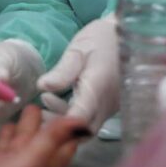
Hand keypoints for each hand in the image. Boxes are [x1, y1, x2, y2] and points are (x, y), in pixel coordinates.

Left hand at [35, 16, 119, 132]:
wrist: (127, 36)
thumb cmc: (100, 39)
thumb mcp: (79, 49)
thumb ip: (63, 70)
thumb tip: (42, 86)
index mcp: (99, 86)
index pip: (81, 116)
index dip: (62, 124)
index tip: (42, 118)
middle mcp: (107, 102)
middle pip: (84, 130)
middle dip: (60, 128)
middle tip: (39, 113)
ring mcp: (110, 107)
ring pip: (87, 127)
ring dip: (64, 122)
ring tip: (44, 100)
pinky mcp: (108, 107)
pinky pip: (90, 120)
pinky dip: (71, 117)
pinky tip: (55, 101)